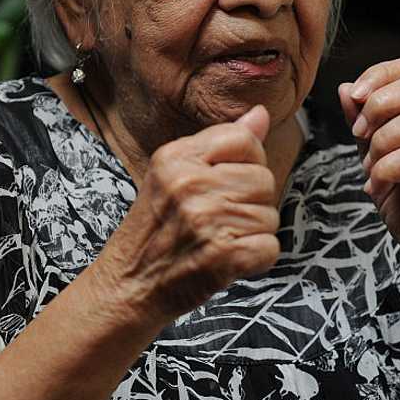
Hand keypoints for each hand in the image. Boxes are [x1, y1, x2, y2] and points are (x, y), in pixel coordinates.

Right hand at [90, 105, 279, 324]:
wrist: (129, 285)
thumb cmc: (156, 228)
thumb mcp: (175, 173)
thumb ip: (221, 142)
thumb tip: (261, 113)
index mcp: (176, 157)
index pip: (244, 139)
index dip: (247, 163)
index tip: (226, 183)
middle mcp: (189, 184)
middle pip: (264, 179)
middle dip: (251, 202)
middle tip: (218, 219)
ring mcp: (206, 221)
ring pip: (269, 215)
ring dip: (253, 233)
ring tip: (219, 239)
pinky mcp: (223, 257)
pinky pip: (271, 247)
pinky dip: (257, 259)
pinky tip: (229, 259)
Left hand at [339, 59, 399, 270]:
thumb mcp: (376, 152)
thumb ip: (364, 120)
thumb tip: (345, 88)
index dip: (377, 78)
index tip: (355, 100)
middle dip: (376, 109)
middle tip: (359, 136)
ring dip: (379, 145)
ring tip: (371, 167)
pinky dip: (383, 171)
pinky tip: (377, 187)